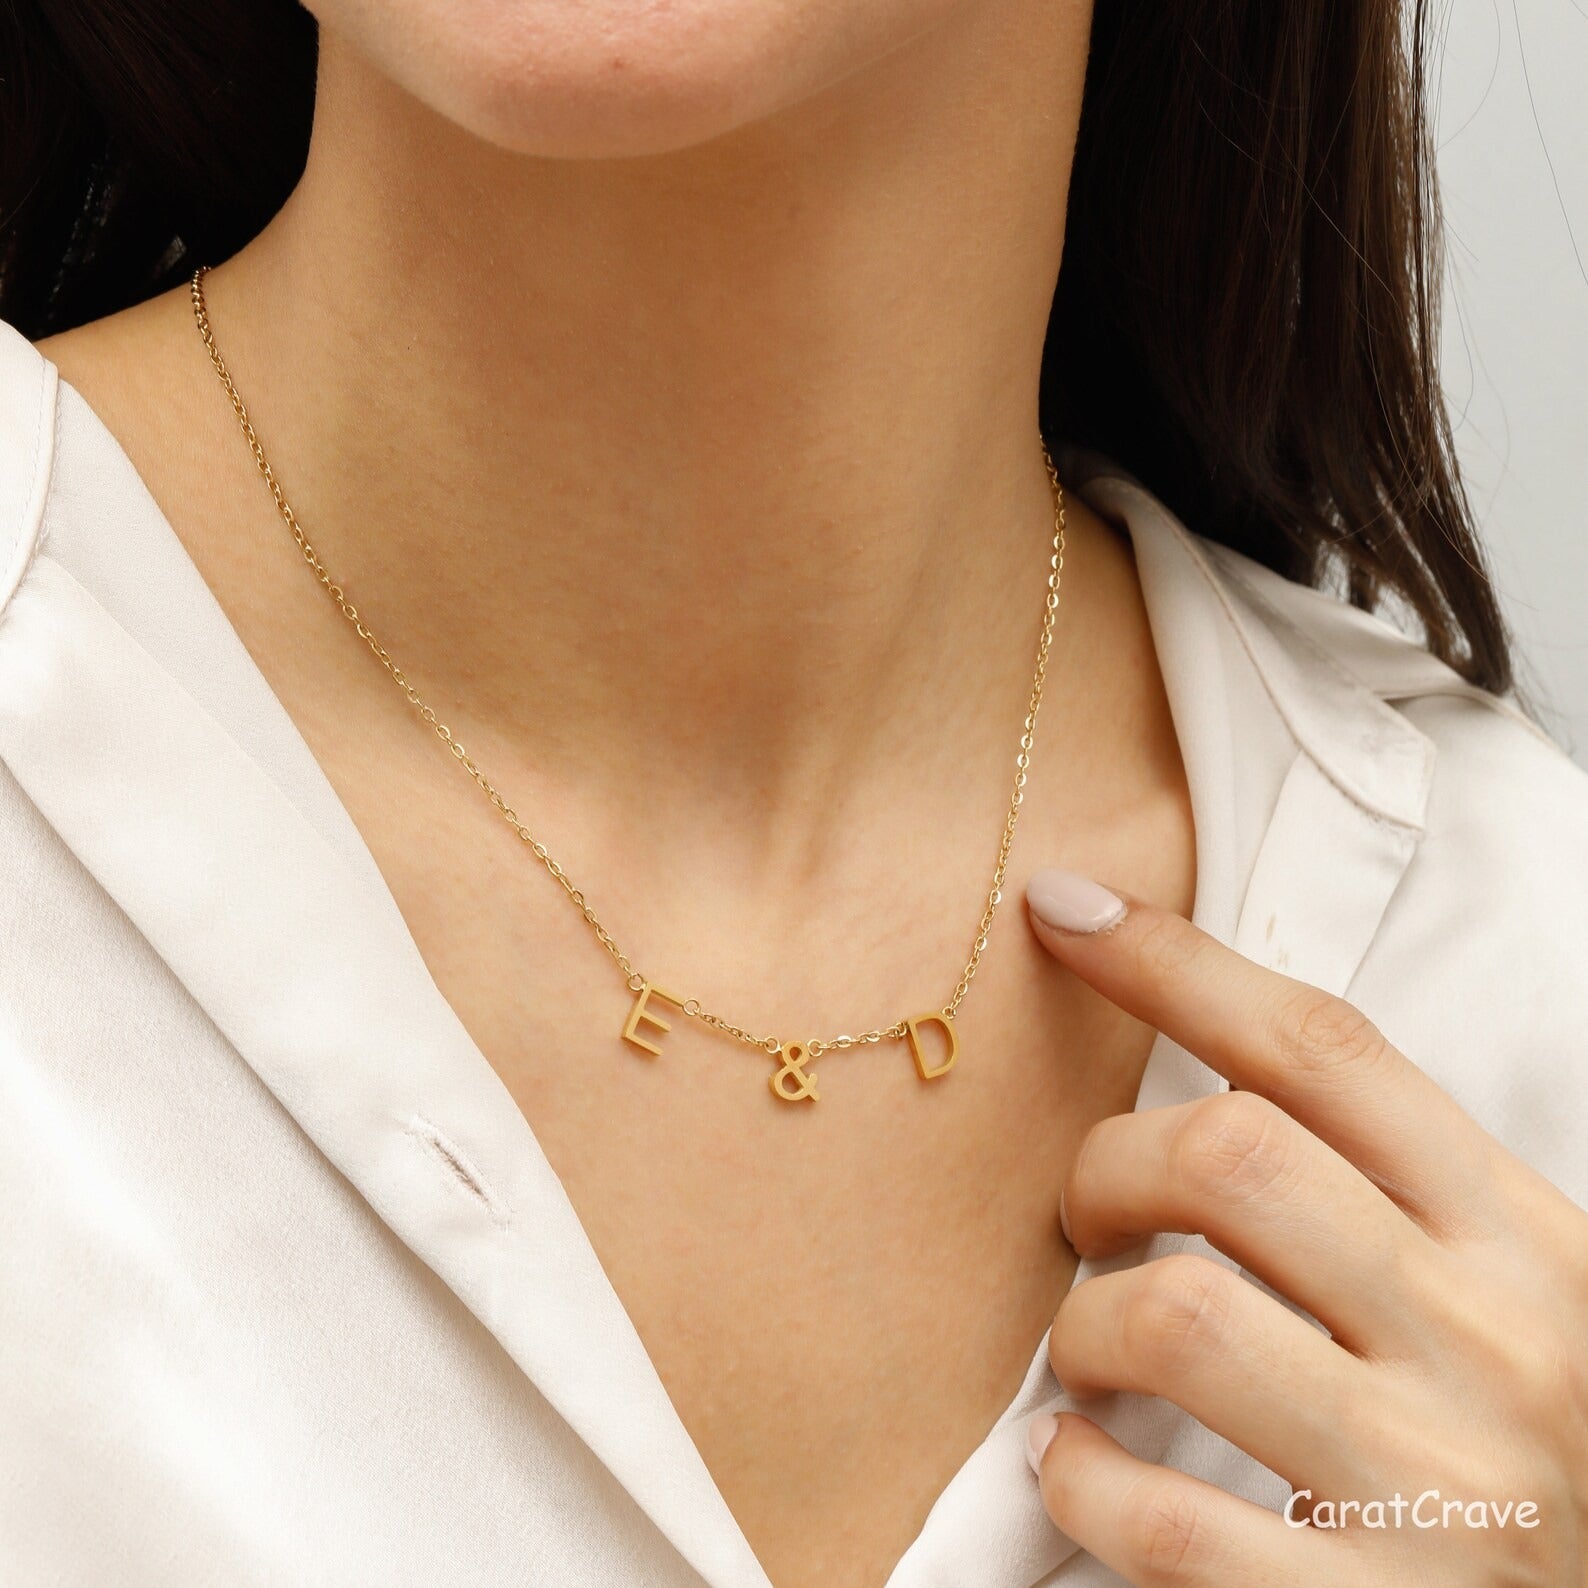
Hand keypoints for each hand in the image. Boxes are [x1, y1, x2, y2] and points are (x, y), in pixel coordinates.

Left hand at [1020, 867, 1587, 1586]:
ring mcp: (1437, 1484)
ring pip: (1178, 1318)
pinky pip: (1164, 1521)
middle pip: (1231, 1155)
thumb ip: (1386, 1187)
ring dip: (1083, 1325)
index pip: (1323, 1048)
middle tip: (1088, 1213)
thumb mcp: (1507, 1284)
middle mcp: (1489, 1339)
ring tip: (1088, 1351)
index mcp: (1519, 1233)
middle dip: (1108, 1163)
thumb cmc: (1534, 1437)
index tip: (1064, 910)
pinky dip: (1080, 1481)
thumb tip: (1194, 1074)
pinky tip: (1074, 1467)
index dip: (1172, 961)